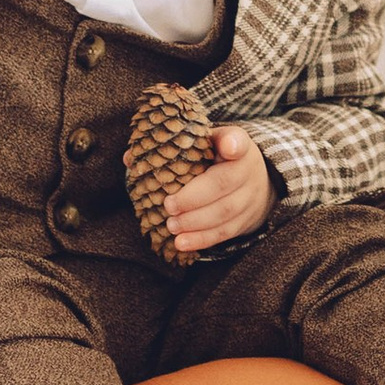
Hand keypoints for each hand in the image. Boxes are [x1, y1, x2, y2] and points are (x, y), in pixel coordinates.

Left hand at [164, 124, 272, 255]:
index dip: (232, 143)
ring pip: (224, 212)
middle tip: (168, 206)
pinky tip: (181, 243)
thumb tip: (130, 158)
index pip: (238, 141)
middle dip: (194, 197)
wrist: (255, 181)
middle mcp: (249, 170)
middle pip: (224, 183)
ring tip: (171, 226)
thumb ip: (171, 147)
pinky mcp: (246, 220)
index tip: (226, 146)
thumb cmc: (219, 158)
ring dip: (195, 222)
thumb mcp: (205, 144)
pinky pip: (224, 233)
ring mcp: (250, 197)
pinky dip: (201, 240)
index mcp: (238, 145)